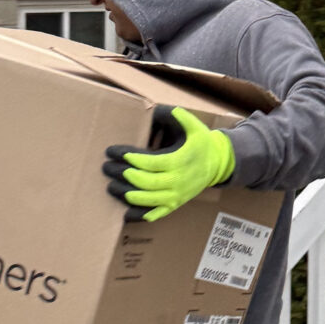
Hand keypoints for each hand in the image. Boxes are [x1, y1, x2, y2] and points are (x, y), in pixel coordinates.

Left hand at [103, 107, 235, 221]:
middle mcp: (178, 180)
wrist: (218, 164)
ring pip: (147, 200)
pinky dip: (139, 215)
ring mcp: (177, 195)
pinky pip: (156, 214)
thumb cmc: (202, 143)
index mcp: (180, 160)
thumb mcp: (194, 126)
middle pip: (145, 182)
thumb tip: (155, 108)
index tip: (113, 152)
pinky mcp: (176, 204)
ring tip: (110, 186)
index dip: (130, 158)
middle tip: (106, 167)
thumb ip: (177, 115)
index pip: (150, 162)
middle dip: (122, 175)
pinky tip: (124, 213)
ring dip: (126, 194)